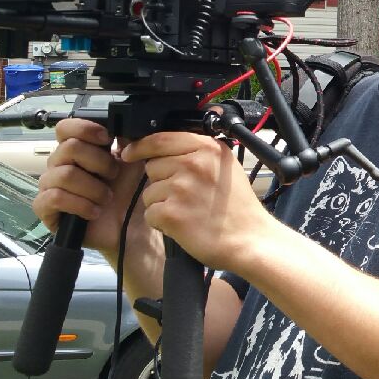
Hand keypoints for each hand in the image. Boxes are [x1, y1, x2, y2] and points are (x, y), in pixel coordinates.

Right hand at [33, 117, 148, 256]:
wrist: (132, 229)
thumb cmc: (130, 194)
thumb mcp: (134, 162)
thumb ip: (127, 138)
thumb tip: (121, 121)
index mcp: (79, 150)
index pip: (65, 128)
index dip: (85, 129)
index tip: (107, 139)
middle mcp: (60, 165)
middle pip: (68, 148)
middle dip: (98, 162)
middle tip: (113, 176)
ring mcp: (50, 186)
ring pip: (63, 174)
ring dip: (92, 187)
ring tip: (106, 198)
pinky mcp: (46, 209)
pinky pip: (54, 198)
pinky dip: (80, 204)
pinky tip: (95, 211)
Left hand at [120, 130, 277, 271]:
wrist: (249, 240)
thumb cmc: (237, 207)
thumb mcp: (225, 166)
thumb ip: (198, 152)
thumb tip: (162, 146)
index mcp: (207, 148)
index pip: (160, 138)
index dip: (140, 146)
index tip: (129, 153)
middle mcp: (194, 163)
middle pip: (152, 166)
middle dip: (161, 181)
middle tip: (186, 196)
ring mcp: (181, 187)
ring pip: (149, 192)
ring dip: (162, 204)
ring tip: (188, 212)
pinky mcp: (172, 212)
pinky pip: (150, 213)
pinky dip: (162, 223)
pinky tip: (183, 225)